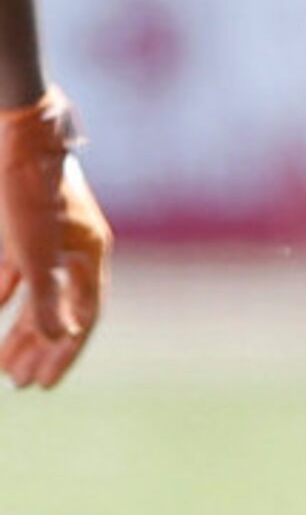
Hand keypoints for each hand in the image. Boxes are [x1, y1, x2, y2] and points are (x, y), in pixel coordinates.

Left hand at [0, 91, 113, 390]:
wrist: (15, 129)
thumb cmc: (24, 188)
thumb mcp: (34, 250)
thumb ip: (48, 298)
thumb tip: (60, 340)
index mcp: (88, 258)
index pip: (81, 320)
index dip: (61, 356)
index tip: (40, 385)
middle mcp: (75, 250)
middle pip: (59, 311)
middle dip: (37, 349)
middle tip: (18, 382)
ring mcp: (50, 237)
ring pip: (36, 294)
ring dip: (19, 327)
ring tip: (4, 358)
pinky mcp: (23, 223)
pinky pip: (16, 270)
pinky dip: (5, 292)